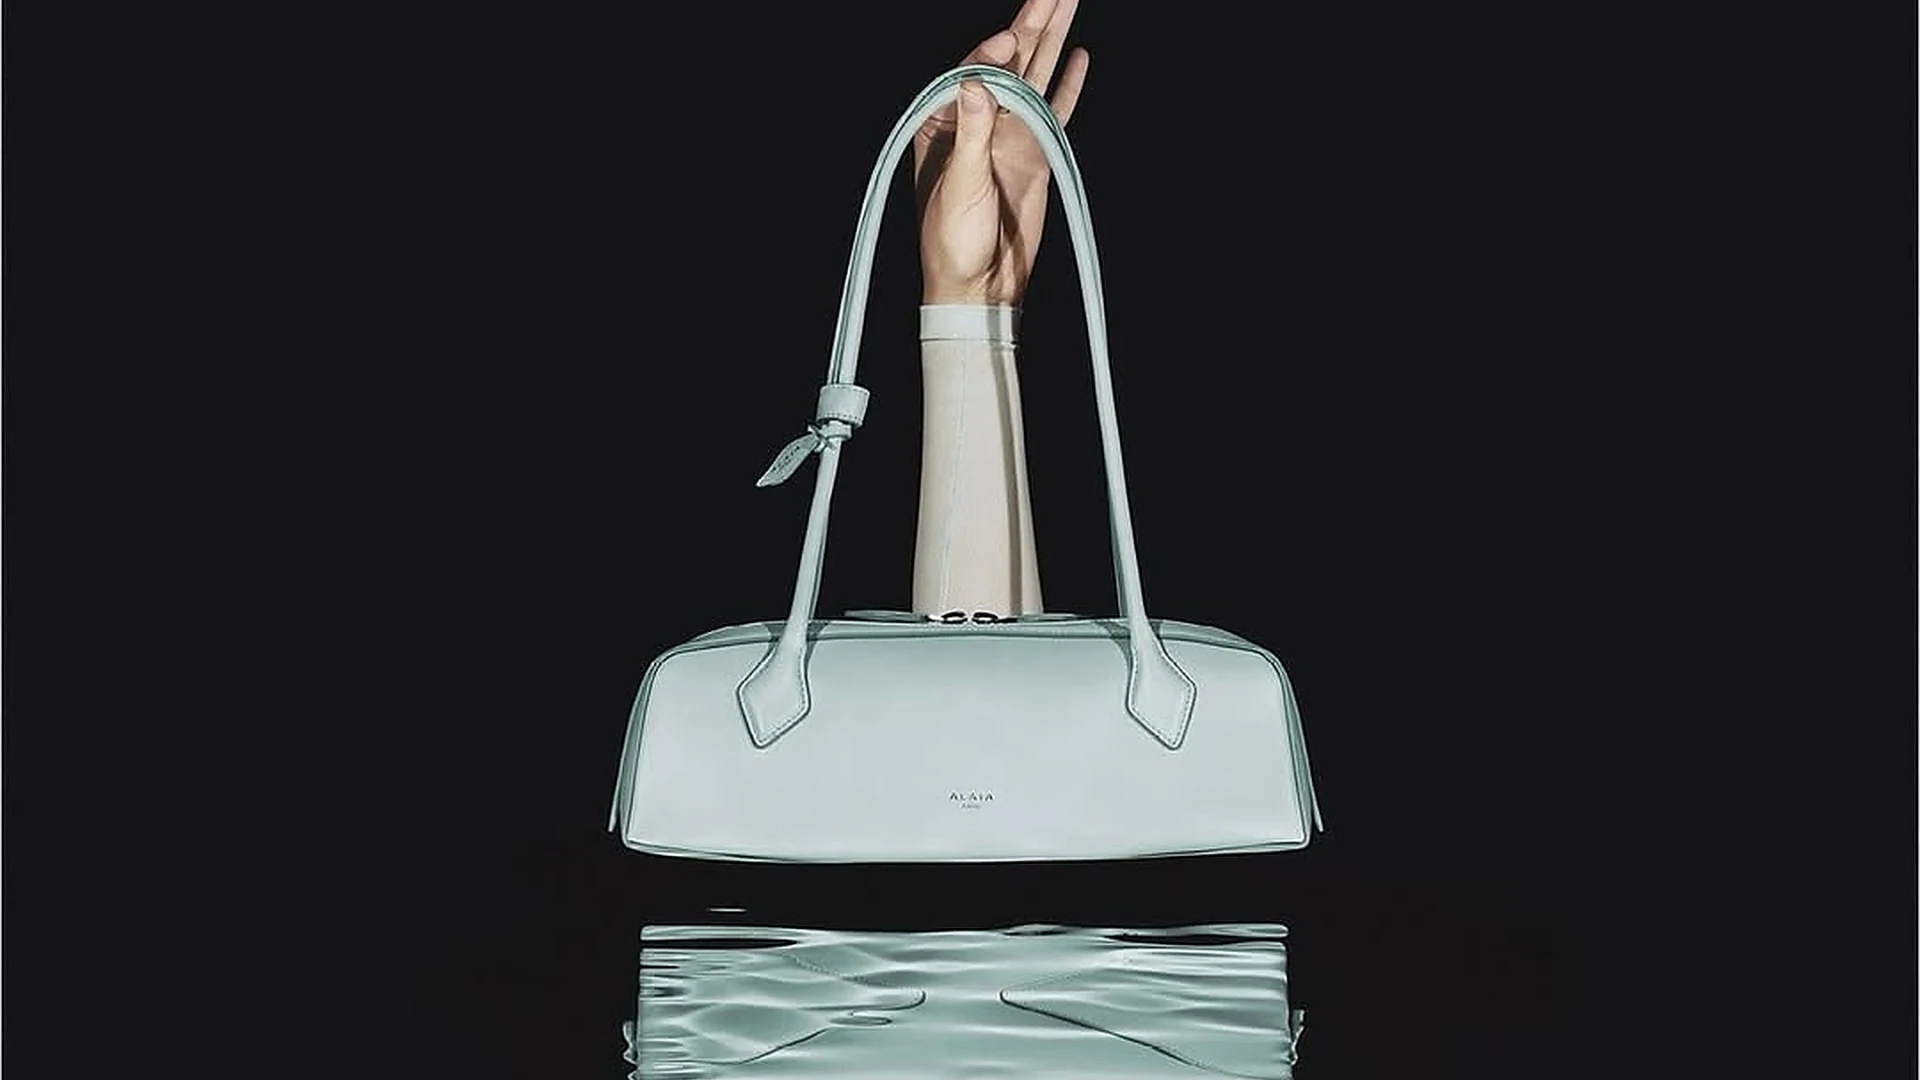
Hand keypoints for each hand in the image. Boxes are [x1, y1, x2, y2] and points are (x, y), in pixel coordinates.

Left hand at [913, 0, 1088, 305]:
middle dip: (1031, 21)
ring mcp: (1010, 134)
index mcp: (946, 124)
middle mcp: (978, 121)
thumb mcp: (958, 186)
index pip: (973, 71)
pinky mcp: (1036, 153)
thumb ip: (970, 133)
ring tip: (1067, 0)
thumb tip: (976, 81)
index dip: (994, 51)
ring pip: (1035, 75)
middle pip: (1009, 60)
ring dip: (1052, 38)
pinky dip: (1068, 83)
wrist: (979, 286)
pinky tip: (1079, 54)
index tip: (1012, 40)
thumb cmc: (951, 242)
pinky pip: (1057, 109)